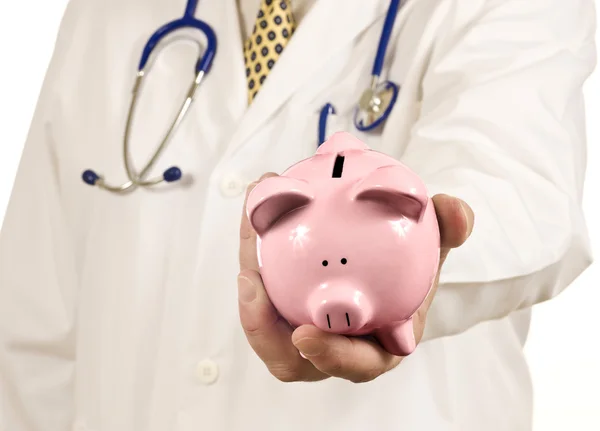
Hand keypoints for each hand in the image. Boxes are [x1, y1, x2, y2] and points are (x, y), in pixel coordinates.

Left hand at [238, 173, 473, 382]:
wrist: (384, 260)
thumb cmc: (407, 267)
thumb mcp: (432, 247)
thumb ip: (447, 231)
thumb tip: (456, 211)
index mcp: (378, 342)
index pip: (357, 363)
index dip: (331, 357)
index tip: (306, 336)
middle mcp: (337, 343)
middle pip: (294, 357)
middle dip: (265, 331)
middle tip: (252, 285)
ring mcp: (305, 326)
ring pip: (267, 326)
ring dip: (249, 293)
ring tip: (245, 248)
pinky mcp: (281, 305)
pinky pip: (260, 292)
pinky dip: (253, 260)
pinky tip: (253, 219)